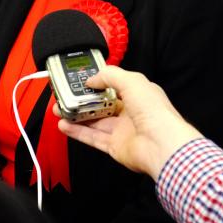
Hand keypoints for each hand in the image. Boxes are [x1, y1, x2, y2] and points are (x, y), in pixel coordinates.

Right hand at [56, 66, 201, 179]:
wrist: (161, 144)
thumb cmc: (156, 112)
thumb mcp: (132, 81)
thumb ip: (110, 75)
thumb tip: (93, 79)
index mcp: (138, 94)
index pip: (114, 85)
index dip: (98, 82)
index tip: (82, 81)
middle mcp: (131, 112)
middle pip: (101, 105)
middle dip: (83, 100)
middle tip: (67, 96)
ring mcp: (123, 130)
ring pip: (95, 121)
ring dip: (77, 116)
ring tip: (61, 110)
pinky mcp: (115, 147)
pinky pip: (92, 138)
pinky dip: (78, 132)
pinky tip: (65, 125)